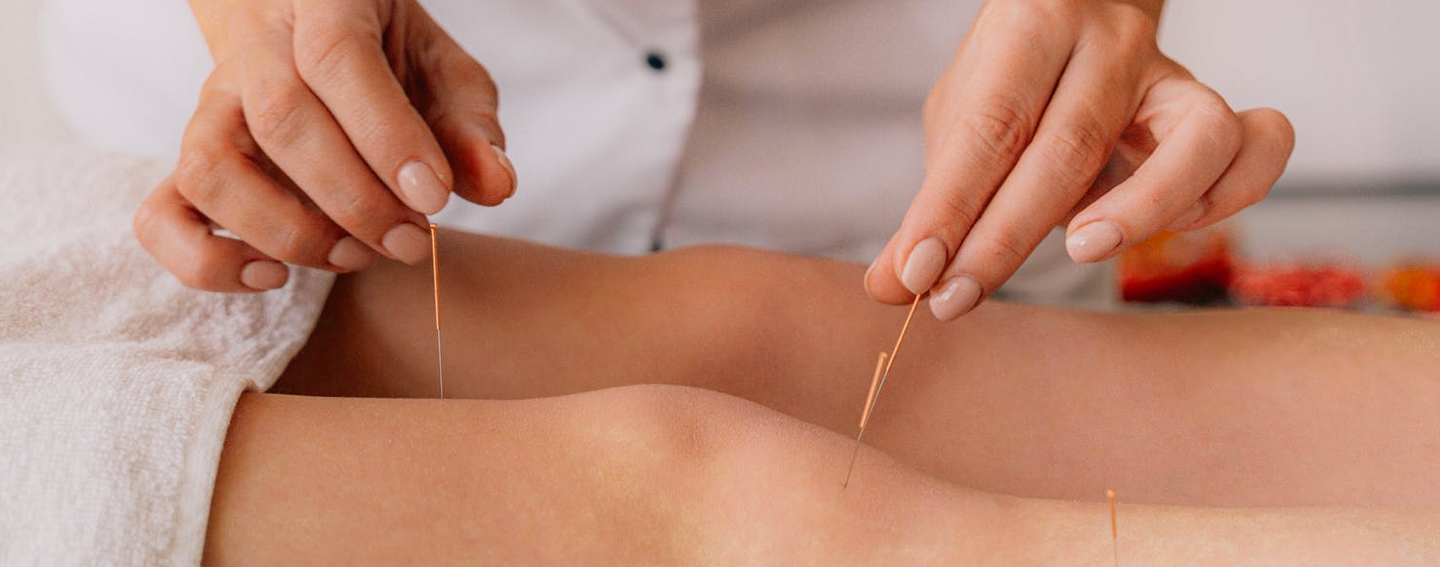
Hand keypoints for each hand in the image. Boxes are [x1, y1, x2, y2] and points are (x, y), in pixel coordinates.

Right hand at [135, 0, 515, 291]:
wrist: (307, 28)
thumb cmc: (388, 58)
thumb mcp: (444, 73)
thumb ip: (471, 126)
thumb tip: (496, 186)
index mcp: (322, 5)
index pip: (337, 60)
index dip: (385, 135)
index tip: (434, 198)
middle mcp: (253, 53)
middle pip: (280, 120)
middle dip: (356, 199)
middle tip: (415, 240)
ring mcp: (210, 107)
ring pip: (211, 169)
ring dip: (289, 231)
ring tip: (359, 256)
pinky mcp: (191, 161)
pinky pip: (160, 217)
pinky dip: (206, 260)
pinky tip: (274, 275)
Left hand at [865, 0, 1293, 318]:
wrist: (1078, 18)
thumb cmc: (1014, 81)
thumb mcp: (957, 122)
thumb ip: (932, 202)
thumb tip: (890, 287)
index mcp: (1031, 24)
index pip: (990, 126)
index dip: (949, 207)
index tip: (914, 274)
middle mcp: (1110, 41)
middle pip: (1069, 144)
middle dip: (1006, 237)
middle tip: (957, 296)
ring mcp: (1172, 75)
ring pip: (1197, 137)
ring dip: (1141, 211)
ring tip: (1080, 251)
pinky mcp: (1215, 111)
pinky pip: (1256, 147)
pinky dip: (1223, 199)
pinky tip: (1161, 233)